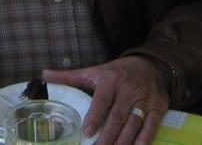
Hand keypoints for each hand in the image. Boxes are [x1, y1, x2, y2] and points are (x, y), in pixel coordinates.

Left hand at [43, 56, 170, 144]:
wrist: (151, 65)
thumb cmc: (117, 72)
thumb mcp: (95, 71)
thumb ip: (70, 76)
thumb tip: (44, 75)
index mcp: (111, 80)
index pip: (102, 100)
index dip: (95, 115)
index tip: (87, 131)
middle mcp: (128, 90)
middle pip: (117, 117)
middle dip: (108, 136)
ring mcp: (144, 100)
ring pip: (133, 124)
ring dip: (123, 142)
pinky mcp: (157, 108)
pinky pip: (151, 126)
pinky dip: (144, 140)